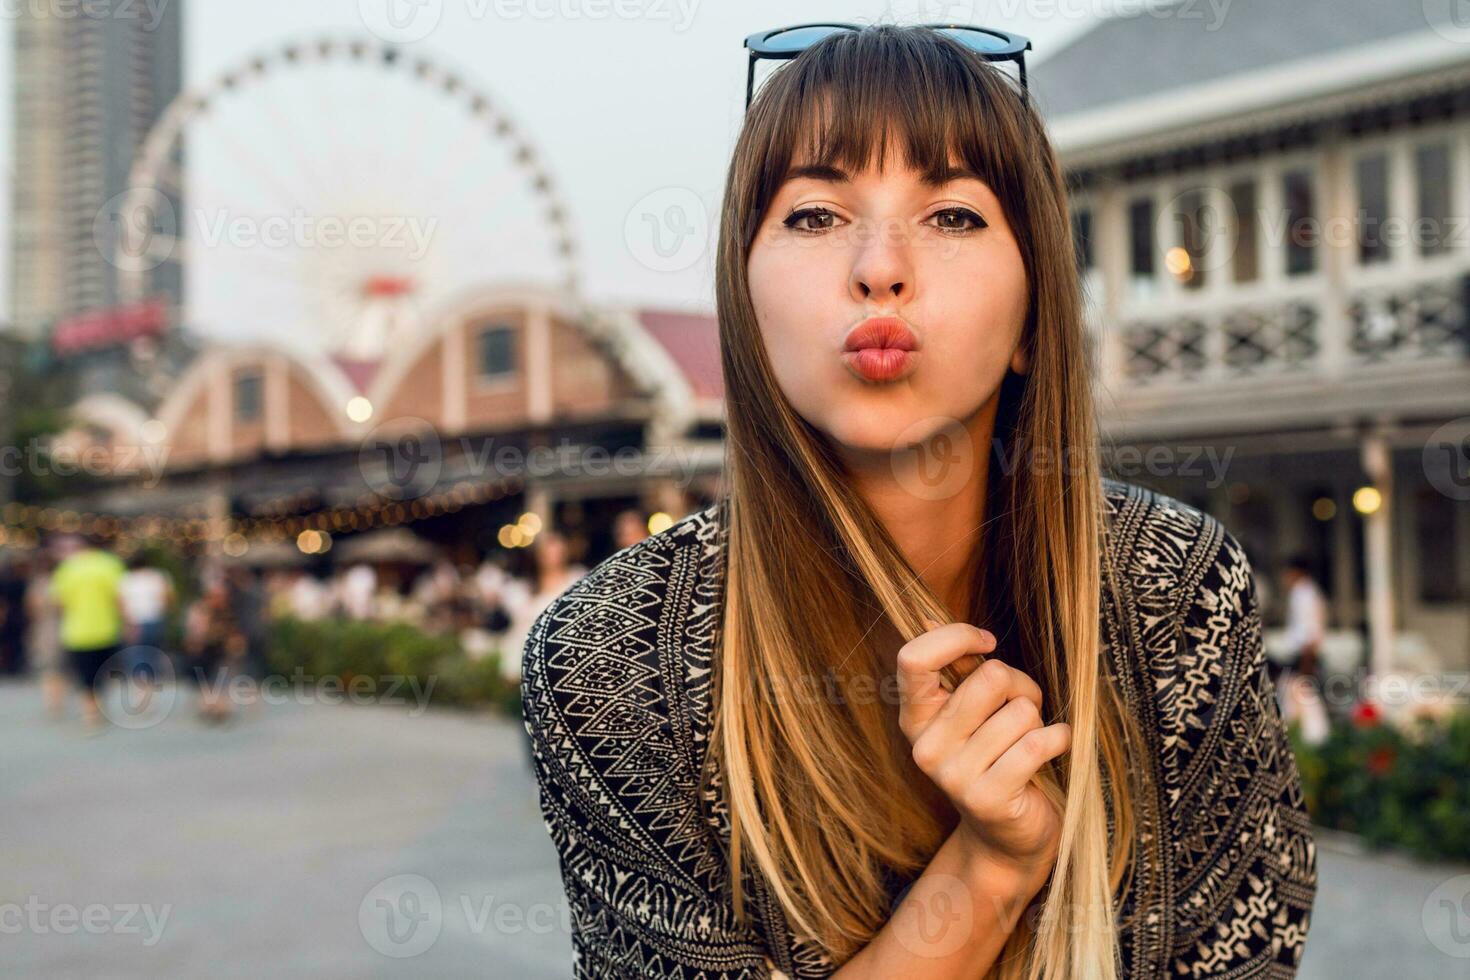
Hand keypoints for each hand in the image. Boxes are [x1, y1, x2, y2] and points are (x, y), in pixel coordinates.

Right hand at [895, 620, 1069, 885]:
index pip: (913, 658)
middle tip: (1023, 709)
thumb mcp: (970, 712)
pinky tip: (1052, 751)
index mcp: (915, 716)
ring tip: (1029, 741)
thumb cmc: (997, 756)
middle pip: (988, 677)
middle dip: (1021, 685)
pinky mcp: (988, 798)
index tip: (988, 642)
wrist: (1007, 837)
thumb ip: (960, 670)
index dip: (956, 637)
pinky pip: (1038, 742)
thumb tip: (935, 618)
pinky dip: (1058, 739)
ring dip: (1038, 719)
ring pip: (1020, 710)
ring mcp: (953, 776)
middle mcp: (926, 746)